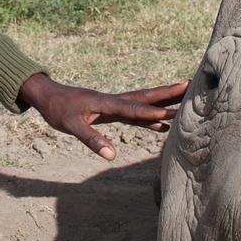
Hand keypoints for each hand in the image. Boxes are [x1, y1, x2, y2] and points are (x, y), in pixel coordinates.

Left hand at [18, 74, 188, 160]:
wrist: (48, 96)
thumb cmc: (58, 109)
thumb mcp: (71, 125)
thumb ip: (91, 139)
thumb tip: (110, 155)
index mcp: (107, 103)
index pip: (133, 109)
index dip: (151, 113)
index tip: (172, 113)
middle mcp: (115, 101)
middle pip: (147, 98)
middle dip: (169, 93)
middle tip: (191, 85)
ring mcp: (115, 105)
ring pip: (145, 104)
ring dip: (165, 103)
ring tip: (187, 100)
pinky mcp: (112, 110)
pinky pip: (137, 114)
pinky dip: (151, 119)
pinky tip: (163, 125)